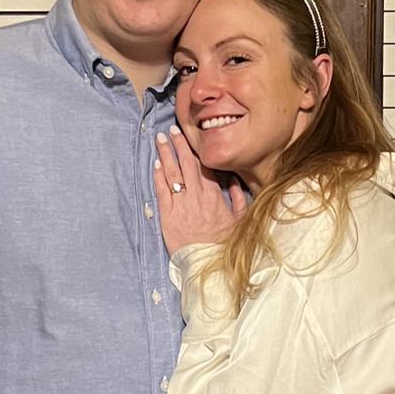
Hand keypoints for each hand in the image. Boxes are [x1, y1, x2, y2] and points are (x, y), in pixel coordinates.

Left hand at [154, 128, 246, 255]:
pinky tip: (155, 164)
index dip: (196, 149)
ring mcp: (180, 204)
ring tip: (160, 139)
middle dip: (179, 144)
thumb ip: (237, 199)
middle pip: (186, 163)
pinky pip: (162, 190)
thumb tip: (234, 181)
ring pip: (172, 173)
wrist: (207, 264)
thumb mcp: (238, 221)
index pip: (205, 165)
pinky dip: (158, 175)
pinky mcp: (167, 215)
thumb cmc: (223, 245)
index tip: (191, 137)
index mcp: (214, 195)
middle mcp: (196, 196)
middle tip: (172, 130)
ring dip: (166, 154)